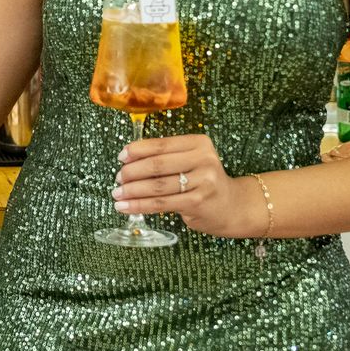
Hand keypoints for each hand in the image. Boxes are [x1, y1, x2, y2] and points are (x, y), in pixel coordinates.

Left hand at [113, 134, 263, 238]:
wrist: (232, 206)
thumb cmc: (203, 180)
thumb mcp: (190, 160)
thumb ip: (166, 156)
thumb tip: (127, 158)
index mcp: (199, 143)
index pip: (160, 145)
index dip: (136, 150)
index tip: (120, 157)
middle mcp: (204, 159)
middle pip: (157, 165)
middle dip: (131, 172)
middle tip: (117, 178)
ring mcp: (203, 181)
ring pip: (157, 186)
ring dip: (132, 191)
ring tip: (117, 194)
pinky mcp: (198, 202)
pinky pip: (161, 203)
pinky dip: (140, 205)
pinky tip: (125, 207)